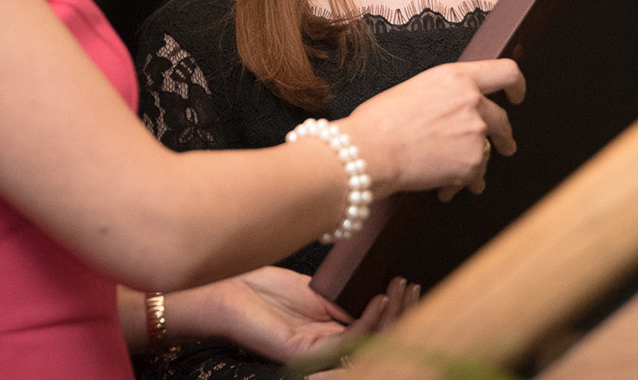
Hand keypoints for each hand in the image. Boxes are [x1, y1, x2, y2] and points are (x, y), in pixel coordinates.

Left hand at [216, 268, 418, 368]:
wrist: (228, 291)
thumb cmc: (263, 290)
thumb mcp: (318, 290)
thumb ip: (347, 299)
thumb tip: (380, 295)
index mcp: (332, 334)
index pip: (376, 331)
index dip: (398, 310)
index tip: (408, 283)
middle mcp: (327, 348)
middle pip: (378, 340)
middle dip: (402, 312)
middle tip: (409, 285)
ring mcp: (317, 354)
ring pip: (368, 345)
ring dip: (390, 315)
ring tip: (396, 288)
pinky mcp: (305, 354)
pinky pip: (346, 344)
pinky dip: (368, 322)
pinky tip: (376, 299)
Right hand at [339, 59, 523, 199]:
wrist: (370, 151)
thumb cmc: (379, 121)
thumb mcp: (416, 89)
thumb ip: (445, 95)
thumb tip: (452, 109)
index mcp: (457, 77)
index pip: (505, 71)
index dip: (517, 84)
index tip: (517, 96)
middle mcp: (472, 101)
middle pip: (503, 119)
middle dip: (504, 137)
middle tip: (504, 146)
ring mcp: (475, 132)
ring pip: (488, 151)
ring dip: (476, 165)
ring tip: (461, 179)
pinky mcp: (472, 162)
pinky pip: (476, 177)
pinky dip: (462, 185)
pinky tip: (445, 189)